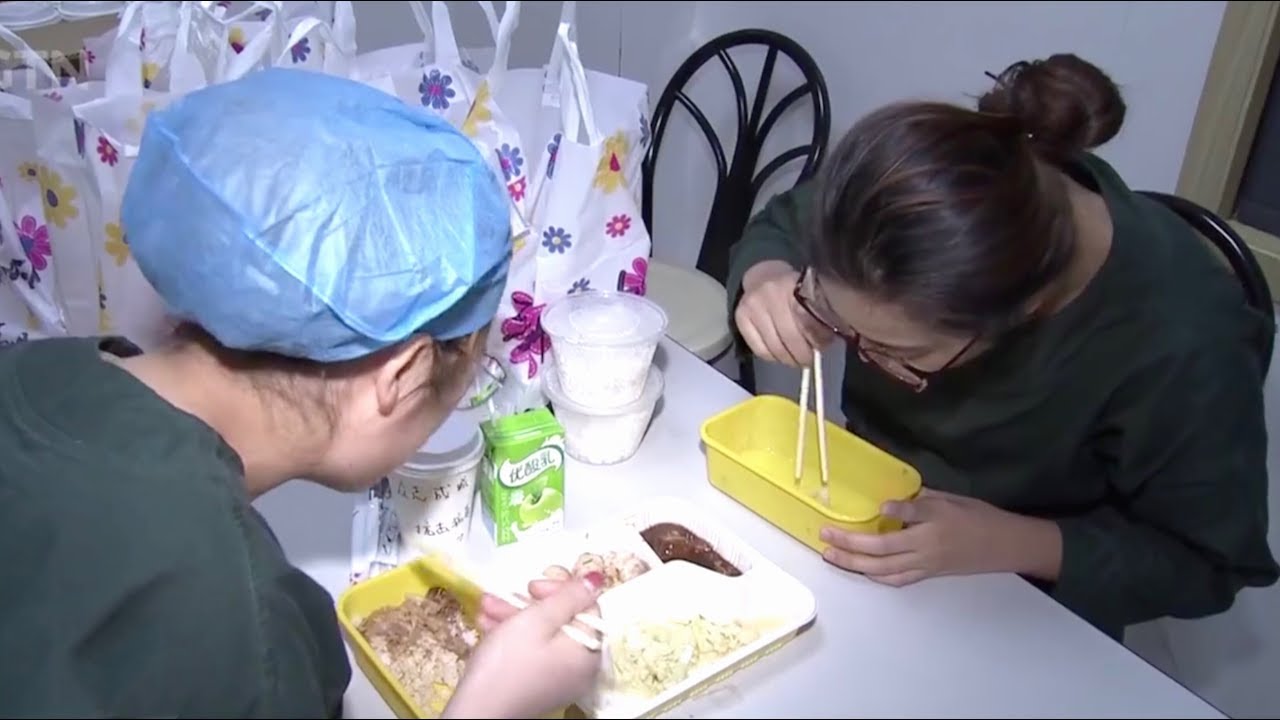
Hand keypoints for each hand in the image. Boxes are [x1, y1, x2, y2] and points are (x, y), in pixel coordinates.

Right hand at [443, 574, 604, 718]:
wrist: (477, 712)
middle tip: (505, 595)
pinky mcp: (537, 687)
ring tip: (485, 607)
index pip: (587, 608)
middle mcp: (580, 668)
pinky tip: (487, 626)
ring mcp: (558, 680)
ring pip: (541, 637)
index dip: (560, 590)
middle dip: (529, 605)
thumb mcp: (538, 619)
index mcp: (588, 651)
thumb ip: (569, 596)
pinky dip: (512, 638)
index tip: (531, 587)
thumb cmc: (508, 662)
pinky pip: (532, 654)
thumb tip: (596, 579)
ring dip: (513, 617)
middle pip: (562, 622)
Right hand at [735, 260, 832, 366]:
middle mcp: (771, 293)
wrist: (763, 277)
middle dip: (801, 355)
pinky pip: (759, 349)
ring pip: (774, 346)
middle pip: (789, 336)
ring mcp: (753, 305)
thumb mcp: (810, 297)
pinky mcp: (741, 316)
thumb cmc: (792, 291)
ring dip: (787, 358)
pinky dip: (771, 357)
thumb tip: (822, 345)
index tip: (821, 350)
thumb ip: (818, 317)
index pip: (807, 322)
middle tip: (808, 361)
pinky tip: (779, 355)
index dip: (816, 340)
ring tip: (795, 359)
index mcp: (795, 286)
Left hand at [819, 489, 1062, 585]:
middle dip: (848, 550)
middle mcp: (924, 554)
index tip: (841, 525)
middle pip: (879, 557)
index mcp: (929, 532)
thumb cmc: (978, 516)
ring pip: (884, 572)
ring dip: (856, 566)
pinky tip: (863, 570)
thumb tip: (886, 507)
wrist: (1006, 545)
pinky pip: (898, 580)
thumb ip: (917, 504)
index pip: (889, 533)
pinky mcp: (929, 574)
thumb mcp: (950, 500)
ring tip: (833, 557)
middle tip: (824, 540)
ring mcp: (926, 567)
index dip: (862, 532)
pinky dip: (877, 577)